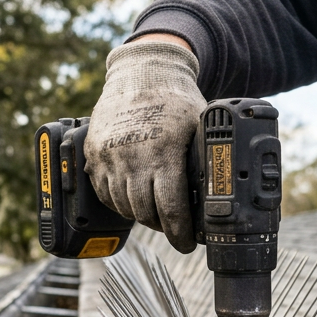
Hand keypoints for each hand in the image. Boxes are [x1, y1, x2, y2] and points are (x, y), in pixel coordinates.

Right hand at [83, 37, 205, 252]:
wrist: (140, 72)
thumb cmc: (175, 99)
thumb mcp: (200, 127)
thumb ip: (205, 160)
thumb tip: (223, 192)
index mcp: (164, 153)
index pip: (170, 209)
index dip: (179, 233)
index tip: (187, 244)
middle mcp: (133, 157)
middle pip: (145, 213)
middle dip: (162, 226)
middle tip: (174, 228)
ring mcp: (109, 156)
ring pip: (123, 206)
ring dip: (140, 215)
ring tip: (155, 213)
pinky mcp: (94, 154)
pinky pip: (103, 193)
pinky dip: (118, 202)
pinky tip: (132, 199)